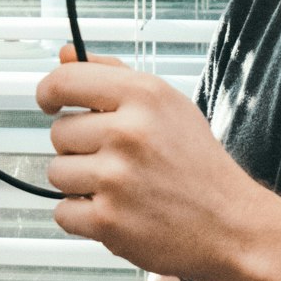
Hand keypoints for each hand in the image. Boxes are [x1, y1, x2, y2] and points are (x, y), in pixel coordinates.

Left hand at [35, 49, 262, 280]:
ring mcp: (116, 178)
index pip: (65, 81)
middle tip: (117, 161)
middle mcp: (128, 132)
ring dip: (80, 184)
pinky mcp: (108, 220)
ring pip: (57, 172)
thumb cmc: (199, 166)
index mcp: (144, 95)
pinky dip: (83, 217)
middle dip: (79, 148)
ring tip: (119, 188)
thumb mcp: (167, 105)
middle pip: (59, 133)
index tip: (50, 103)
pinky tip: (117, 211)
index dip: (49, 93)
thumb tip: (64, 55)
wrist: (232, 226)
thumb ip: (113, 75)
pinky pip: (62, 212)